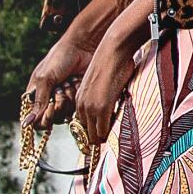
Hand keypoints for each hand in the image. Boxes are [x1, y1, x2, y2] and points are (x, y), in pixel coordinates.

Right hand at [25, 35, 92, 128]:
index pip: (37, 120)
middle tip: (61, 88)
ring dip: (68, 98)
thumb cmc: (59, 59)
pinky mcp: (78, 98)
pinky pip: (77, 107)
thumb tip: (26, 124)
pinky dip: (77, 95)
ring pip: (65, 114)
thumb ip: (38, 102)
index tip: (50, 106)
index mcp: (36, 95)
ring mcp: (64, 100)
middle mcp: (49, 100)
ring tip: (69, 82)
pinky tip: (76, 82)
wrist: (82, 47)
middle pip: (53, 119)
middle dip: (58, 103)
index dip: (44, 118)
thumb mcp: (45, 79)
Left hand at [74, 25, 139, 149]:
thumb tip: (111, 104)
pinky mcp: (101, 107)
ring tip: (109, 141)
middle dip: (96, 138)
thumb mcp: (101, 84)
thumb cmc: (112, 63)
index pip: (83, 123)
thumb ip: (102, 97)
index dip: (93, 131)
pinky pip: (102, 130)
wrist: (112, 50)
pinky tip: (112, 134)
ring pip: (93, 134)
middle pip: (86, 132)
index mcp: (80, 99)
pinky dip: (107, 134)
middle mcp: (81, 105)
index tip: (101, 135)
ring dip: (101, 138)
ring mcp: (90, 107)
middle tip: (105, 143)